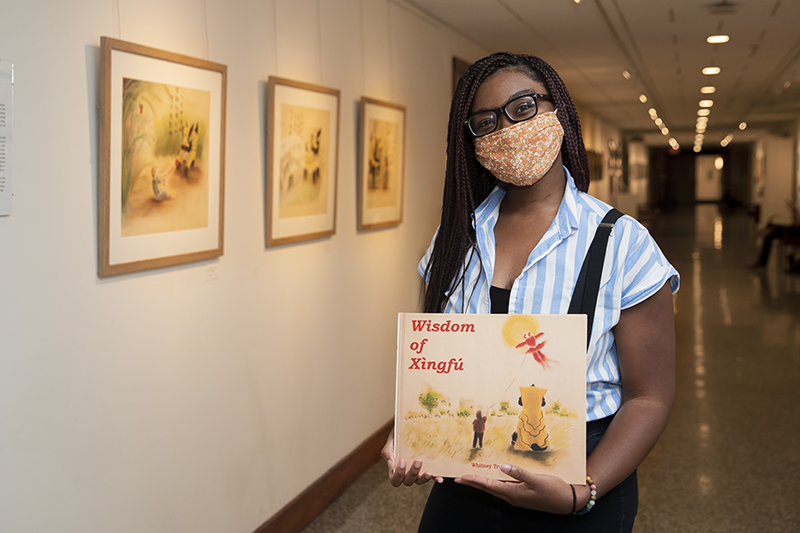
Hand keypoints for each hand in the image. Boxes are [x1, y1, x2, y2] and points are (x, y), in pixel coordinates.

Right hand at [380, 429, 442, 486]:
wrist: (409, 426)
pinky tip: (439, 478)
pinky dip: (435, 478)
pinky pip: (432, 476)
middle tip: (418, 461)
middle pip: (408, 481)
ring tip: (429, 472)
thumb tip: (391, 465)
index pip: (395, 479)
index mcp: (396, 468)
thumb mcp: (391, 441)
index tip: (402, 461)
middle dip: (413, 473)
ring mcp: (417, 472)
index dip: (398, 474)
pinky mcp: (427, 469)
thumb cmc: (398, 435)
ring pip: (419, 481)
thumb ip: (388, 452)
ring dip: (424, 478)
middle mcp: (406, 473)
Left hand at [455, 464, 581, 513]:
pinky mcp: (522, 495)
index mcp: (514, 494)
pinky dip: (494, 482)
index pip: (489, 485)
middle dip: (473, 483)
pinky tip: (492, 478)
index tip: (461, 477)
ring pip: (495, 488)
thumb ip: (519, 473)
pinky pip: (503, 488)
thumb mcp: (537, 480)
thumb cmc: (553, 490)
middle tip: (458, 478)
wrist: (568, 501)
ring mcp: (517, 497)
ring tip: (470, 477)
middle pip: (488, 488)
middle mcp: (512, 497)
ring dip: (482, 483)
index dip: (474, 480)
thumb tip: (501, 466)